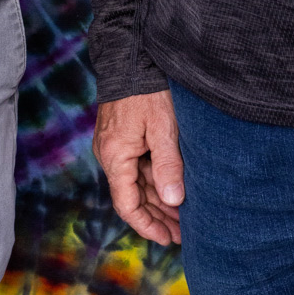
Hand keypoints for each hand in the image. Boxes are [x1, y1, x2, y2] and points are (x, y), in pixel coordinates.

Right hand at [94, 90, 183, 243]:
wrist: (130, 55)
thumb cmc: (147, 89)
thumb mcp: (163, 127)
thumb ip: (168, 165)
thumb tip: (174, 201)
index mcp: (115, 155)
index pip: (127, 204)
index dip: (147, 225)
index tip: (168, 239)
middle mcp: (109, 154)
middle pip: (132, 196)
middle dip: (157, 217)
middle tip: (184, 233)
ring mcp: (114, 145)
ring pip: (136, 182)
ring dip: (158, 199)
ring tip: (183, 217)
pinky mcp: (122, 136)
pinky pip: (137, 167)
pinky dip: (154, 180)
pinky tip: (172, 189)